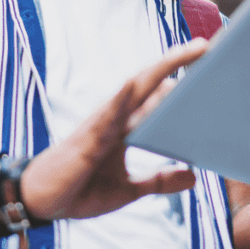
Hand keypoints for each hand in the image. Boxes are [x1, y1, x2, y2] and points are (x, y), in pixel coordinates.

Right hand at [19, 39, 206, 220]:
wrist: (42, 202)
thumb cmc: (80, 190)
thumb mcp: (128, 189)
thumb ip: (158, 180)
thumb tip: (193, 176)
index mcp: (126, 127)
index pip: (156, 96)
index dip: (179, 79)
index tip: (208, 65)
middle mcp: (116, 117)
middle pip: (149, 82)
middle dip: (176, 63)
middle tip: (206, 46)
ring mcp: (102, 124)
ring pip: (134, 88)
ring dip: (160, 69)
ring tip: (186, 52)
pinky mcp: (88, 138)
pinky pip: (108, 113)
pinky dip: (123, 96)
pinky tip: (138, 82)